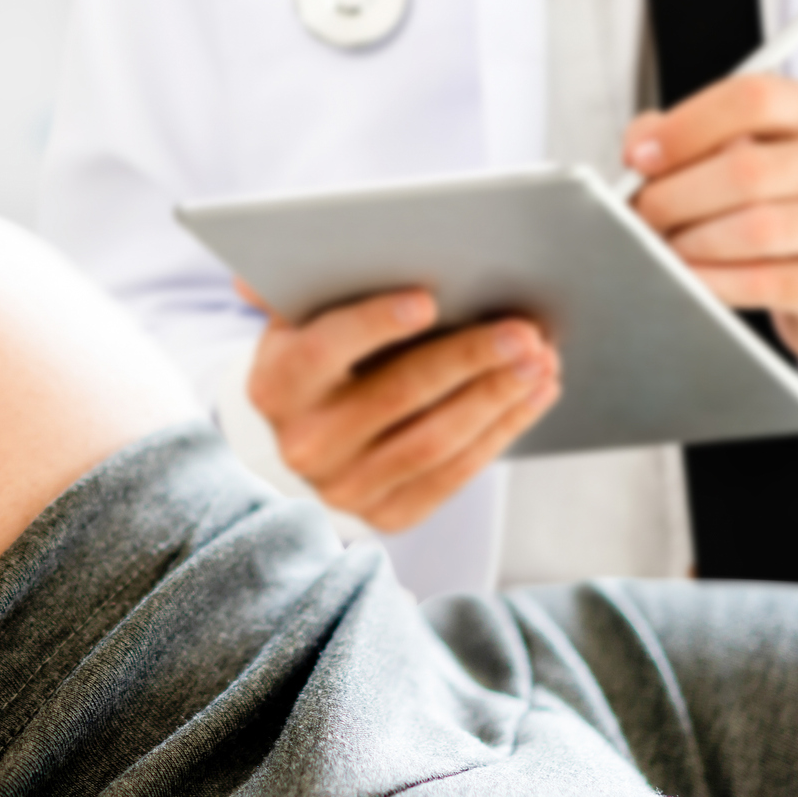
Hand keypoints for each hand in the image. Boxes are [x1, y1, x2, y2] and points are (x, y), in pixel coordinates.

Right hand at [239, 283, 559, 531]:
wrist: (313, 437)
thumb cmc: (322, 355)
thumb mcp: (301, 320)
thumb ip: (294, 289)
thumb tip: (256, 280)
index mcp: (275, 384)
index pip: (322, 350)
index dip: (374, 324)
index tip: (430, 299)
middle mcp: (302, 443)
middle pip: (395, 395)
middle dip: (466, 359)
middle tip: (523, 331)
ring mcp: (343, 487)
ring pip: (433, 441)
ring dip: (496, 398)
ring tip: (541, 360)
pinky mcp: (386, 516)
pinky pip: (453, 475)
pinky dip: (501, 432)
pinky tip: (534, 395)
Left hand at [624, 75, 797, 388]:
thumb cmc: (767, 201)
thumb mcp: (728, 152)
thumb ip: (677, 137)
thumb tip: (639, 148)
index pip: (752, 98)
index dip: (687, 127)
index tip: (639, 157)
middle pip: (747, 170)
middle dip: (675, 197)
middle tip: (642, 215)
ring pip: (757, 229)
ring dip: (691, 243)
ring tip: (662, 248)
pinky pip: (765, 282)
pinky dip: (712, 282)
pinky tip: (688, 279)